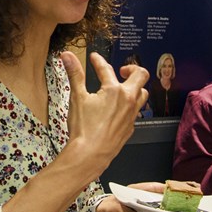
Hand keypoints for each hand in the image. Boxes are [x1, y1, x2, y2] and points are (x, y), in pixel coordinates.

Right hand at [61, 51, 148, 176]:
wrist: (90, 154)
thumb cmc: (84, 129)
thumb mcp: (77, 97)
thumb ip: (75, 74)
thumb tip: (68, 57)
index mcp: (114, 90)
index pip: (106, 69)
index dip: (99, 61)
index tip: (95, 58)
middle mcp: (127, 100)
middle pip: (141, 76)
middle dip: (132, 68)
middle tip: (122, 70)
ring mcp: (131, 114)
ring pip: (143, 94)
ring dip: (136, 87)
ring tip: (126, 87)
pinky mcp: (130, 127)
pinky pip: (136, 111)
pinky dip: (131, 105)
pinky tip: (122, 108)